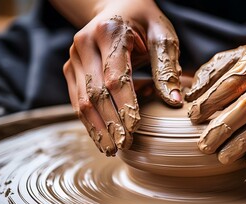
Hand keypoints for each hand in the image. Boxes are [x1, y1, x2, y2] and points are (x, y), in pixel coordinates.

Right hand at [63, 1, 181, 155]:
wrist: (117, 7)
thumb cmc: (144, 22)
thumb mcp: (162, 35)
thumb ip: (167, 66)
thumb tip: (174, 101)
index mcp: (109, 32)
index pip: (116, 76)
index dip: (125, 105)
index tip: (135, 129)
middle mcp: (84, 44)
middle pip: (95, 92)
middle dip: (110, 123)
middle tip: (124, 146)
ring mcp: (74, 57)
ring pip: (81, 100)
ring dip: (97, 128)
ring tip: (111, 149)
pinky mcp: (71, 69)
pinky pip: (77, 100)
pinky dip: (89, 121)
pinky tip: (101, 137)